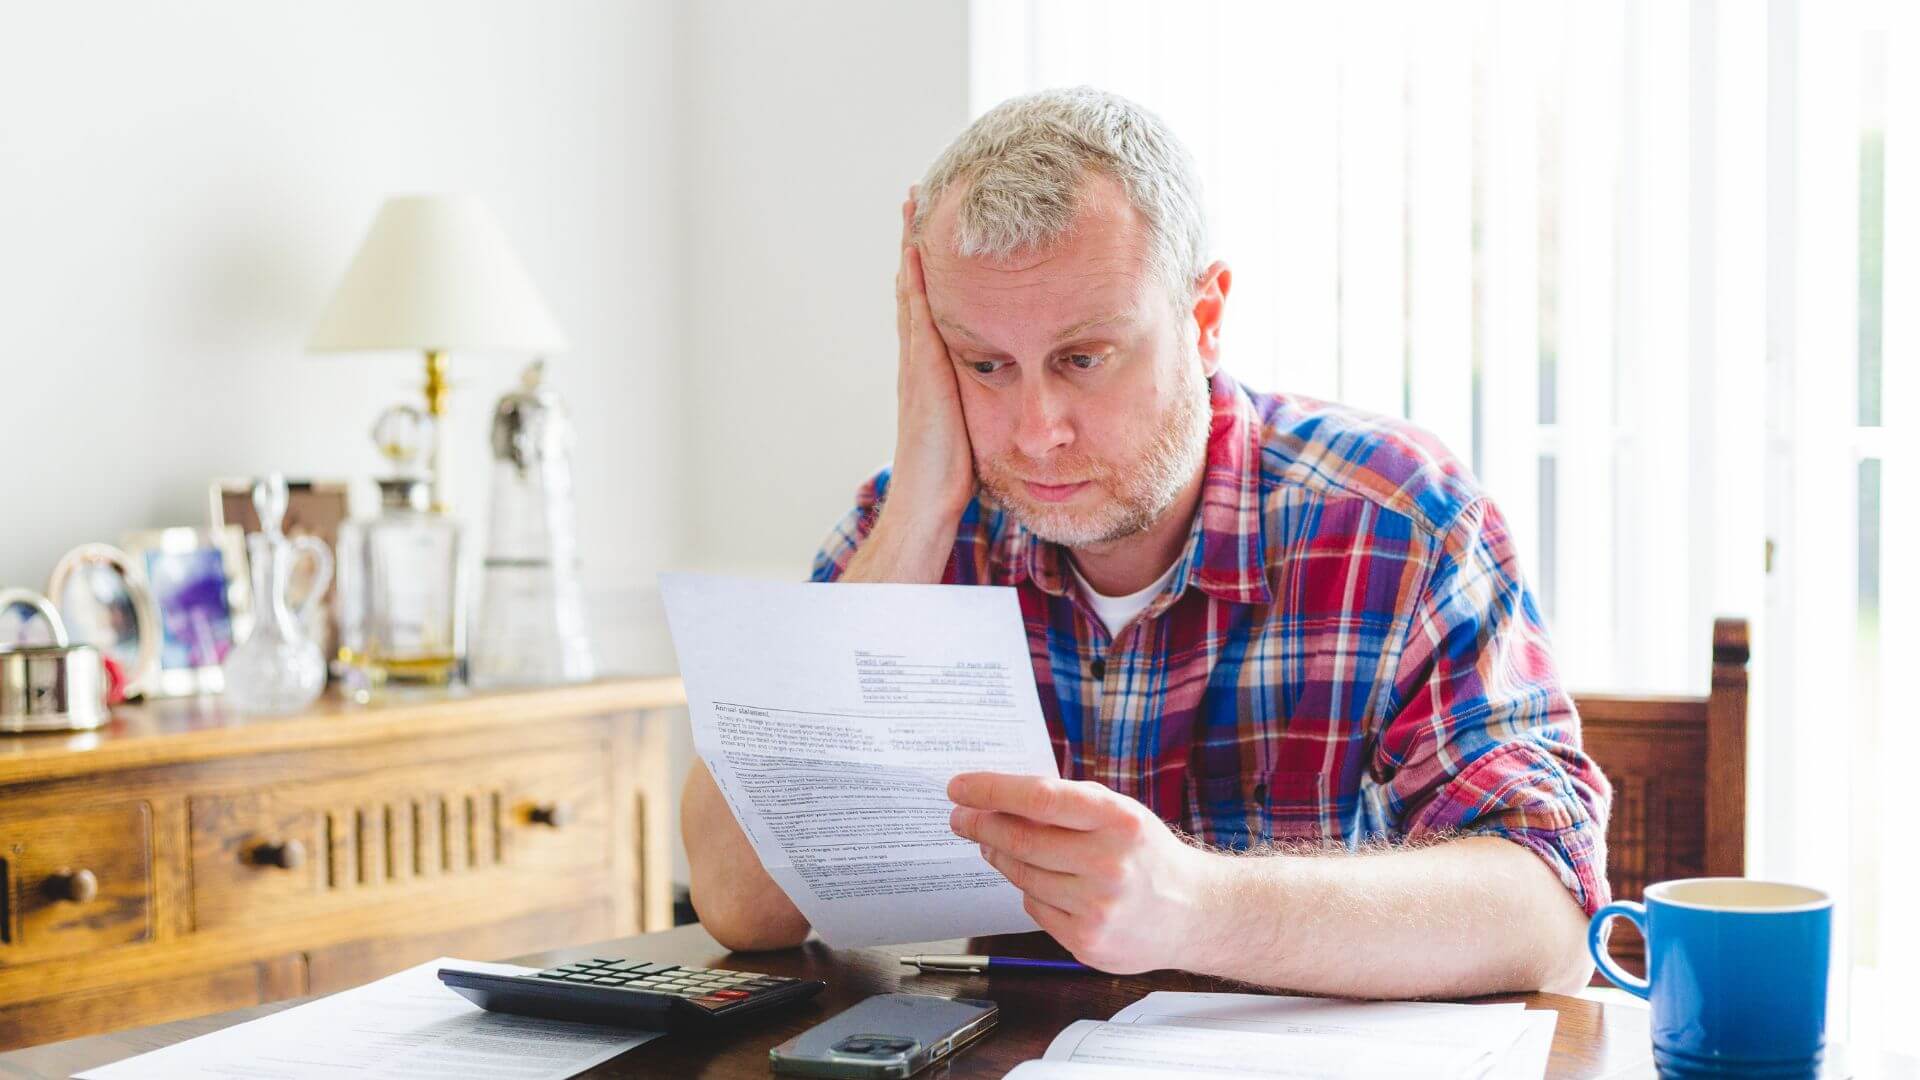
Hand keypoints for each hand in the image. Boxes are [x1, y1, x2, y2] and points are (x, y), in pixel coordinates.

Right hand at [889, 189, 975, 527]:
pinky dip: (915, 280)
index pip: (930, 307)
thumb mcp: (979, 428)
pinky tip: (918, 250)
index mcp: (932, 371)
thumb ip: (991, 404)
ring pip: (912, 290)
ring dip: (912, 246)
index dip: (932, 270)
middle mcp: (918, 359)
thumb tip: (1017, 398)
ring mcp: (916, 363)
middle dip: (916, 242)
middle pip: (915, 286)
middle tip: (917, 198)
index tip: (935, 233)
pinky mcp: (922, 372)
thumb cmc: (954, 478)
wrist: (929, 505)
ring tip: (913, 204)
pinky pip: (917, 314)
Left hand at [948, 773, 1218, 973]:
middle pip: (1021, 841)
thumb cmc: (1147, 853)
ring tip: (992, 843)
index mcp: (1118, 820)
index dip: (991, 791)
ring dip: (999, 856)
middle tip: (960, 816)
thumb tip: (999, 799)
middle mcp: (1109, 864)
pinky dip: (1029, 890)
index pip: (1039, 799)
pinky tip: (1039, 879)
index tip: (959, 787)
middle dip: (981, 825)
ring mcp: (1097, 907)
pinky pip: (1035, 907)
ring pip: (1022, 876)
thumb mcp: (1119, 813)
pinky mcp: (1087, 941)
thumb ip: (1068, 805)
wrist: (1192, 912)